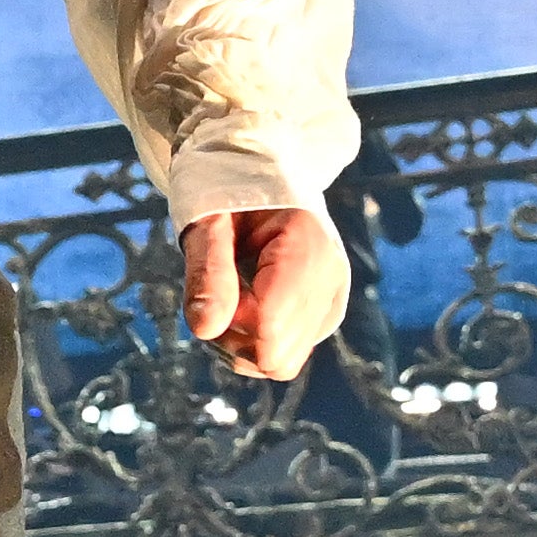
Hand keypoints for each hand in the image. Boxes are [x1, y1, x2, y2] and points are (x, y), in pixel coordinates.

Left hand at [180, 199, 351, 376]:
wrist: (261, 173)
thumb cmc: (230, 190)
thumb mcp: (207, 220)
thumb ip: (207, 272)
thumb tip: (204, 329)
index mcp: (307, 247)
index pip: (270, 327)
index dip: (228, 323)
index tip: (214, 289)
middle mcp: (330, 279)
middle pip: (277, 355)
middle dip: (232, 340)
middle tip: (214, 295)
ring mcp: (333, 298)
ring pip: (283, 363)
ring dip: (242, 346)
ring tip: (227, 299)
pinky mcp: (325, 313)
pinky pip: (289, 354)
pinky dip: (257, 343)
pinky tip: (244, 307)